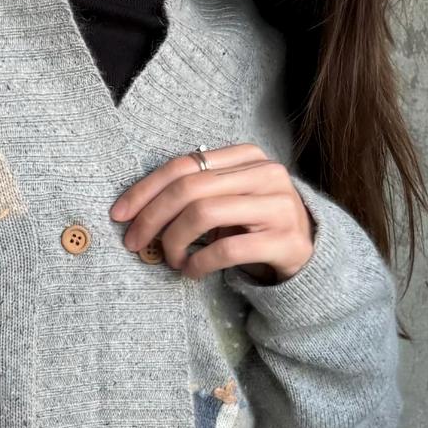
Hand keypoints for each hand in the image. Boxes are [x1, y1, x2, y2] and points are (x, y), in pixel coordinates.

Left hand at [109, 144, 315, 285]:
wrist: (309, 251)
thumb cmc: (256, 222)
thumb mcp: (229, 197)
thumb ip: (195, 190)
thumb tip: (135, 208)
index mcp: (247, 156)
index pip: (184, 165)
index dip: (145, 189)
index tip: (119, 214)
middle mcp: (265, 174)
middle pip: (189, 189)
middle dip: (152, 217)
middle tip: (133, 241)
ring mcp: (278, 207)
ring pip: (204, 214)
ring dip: (174, 241)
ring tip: (169, 258)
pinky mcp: (284, 241)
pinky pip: (226, 250)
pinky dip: (198, 263)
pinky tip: (190, 271)